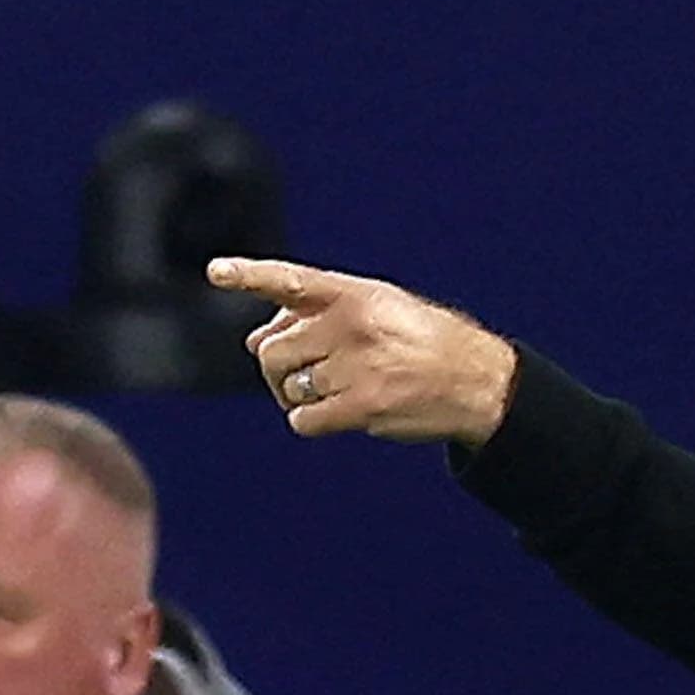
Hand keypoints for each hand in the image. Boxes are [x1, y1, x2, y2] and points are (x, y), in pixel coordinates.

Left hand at [204, 258, 520, 444]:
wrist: (478, 380)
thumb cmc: (423, 342)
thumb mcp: (380, 307)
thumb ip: (317, 314)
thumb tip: (255, 338)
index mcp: (354, 293)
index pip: (291, 280)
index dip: (250, 274)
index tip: (215, 272)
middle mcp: (352, 325)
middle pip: (273, 352)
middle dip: (280, 369)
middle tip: (305, 375)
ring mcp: (356, 366)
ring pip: (287, 389)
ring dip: (301, 396)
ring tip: (337, 391)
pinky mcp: (362, 406)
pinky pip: (303, 421)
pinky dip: (312, 422)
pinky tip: (340, 414)